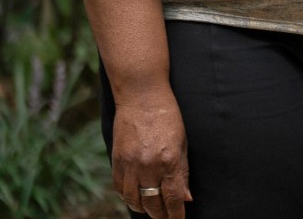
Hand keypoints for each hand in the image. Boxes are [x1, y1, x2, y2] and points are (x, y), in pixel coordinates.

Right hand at [109, 87, 191, 217]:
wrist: (142, 96)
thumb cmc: (168, 116)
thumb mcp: (183, 142)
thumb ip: (183, 172)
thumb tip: (186, 198)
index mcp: (169, 160)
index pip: (173, 198)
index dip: (176, 214)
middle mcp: (148, 165)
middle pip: (152, 203)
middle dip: (160, 214)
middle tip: (166, 216)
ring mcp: (130, 164)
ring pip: (133, 199)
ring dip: (143, 208)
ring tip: (151, 209)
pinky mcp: (116, 160)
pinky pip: (119, 187)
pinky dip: (127, 196)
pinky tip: (135, 196)